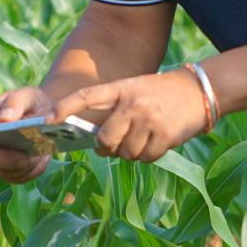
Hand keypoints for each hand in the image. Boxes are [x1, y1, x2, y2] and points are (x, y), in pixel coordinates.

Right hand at [0, 86, 51, 183]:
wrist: (48, 119)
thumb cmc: (33, 103)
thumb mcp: (29, 96)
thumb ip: (17, 102)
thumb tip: (4, 118)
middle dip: (4, 158)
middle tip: (26, 157)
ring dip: (21, 166)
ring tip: (40, 155)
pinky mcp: (6, 169)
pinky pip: (14, 178)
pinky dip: (30, 172)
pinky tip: (41, 160)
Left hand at [50, 70, 207, 162]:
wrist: (199, 90)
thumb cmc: (160, 93)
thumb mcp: (135, 90)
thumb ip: (115, 110)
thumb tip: (101, 144)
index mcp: (121, 89)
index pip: (86, 96)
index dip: (65, 107)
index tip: (47, 120)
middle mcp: (132, 104)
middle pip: (105, 139)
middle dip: (106, 147)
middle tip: (112, 144)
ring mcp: (149, 121)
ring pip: (126, 153)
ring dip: (131, 152)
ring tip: (142, 138)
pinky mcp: (164, 136)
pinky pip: (146, 158)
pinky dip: (148, 155)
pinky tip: (156, 141)